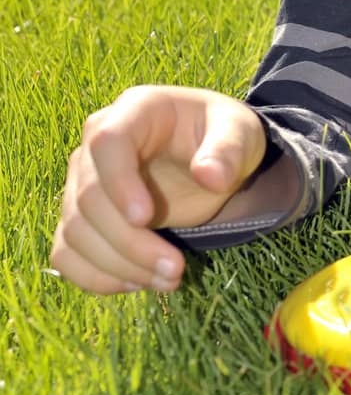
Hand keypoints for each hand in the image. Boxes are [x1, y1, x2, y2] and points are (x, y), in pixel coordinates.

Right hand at [50, 85, 267, 295]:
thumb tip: (211, 177)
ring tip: (168, 280)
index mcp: (135, 111)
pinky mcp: (82, 218)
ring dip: (117, 266)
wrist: (211, 157)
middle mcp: (97, 144)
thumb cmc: (222, 135)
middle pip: (88, 197)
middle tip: (176, 269)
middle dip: (129, 242)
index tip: (146, 218)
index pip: (107, 142)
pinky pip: (67, 254)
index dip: (119, 182)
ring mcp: (83, 182)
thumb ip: (228, 151)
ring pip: (75, 231)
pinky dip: (94, 277)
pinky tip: (137, 283)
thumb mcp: (240, 132)